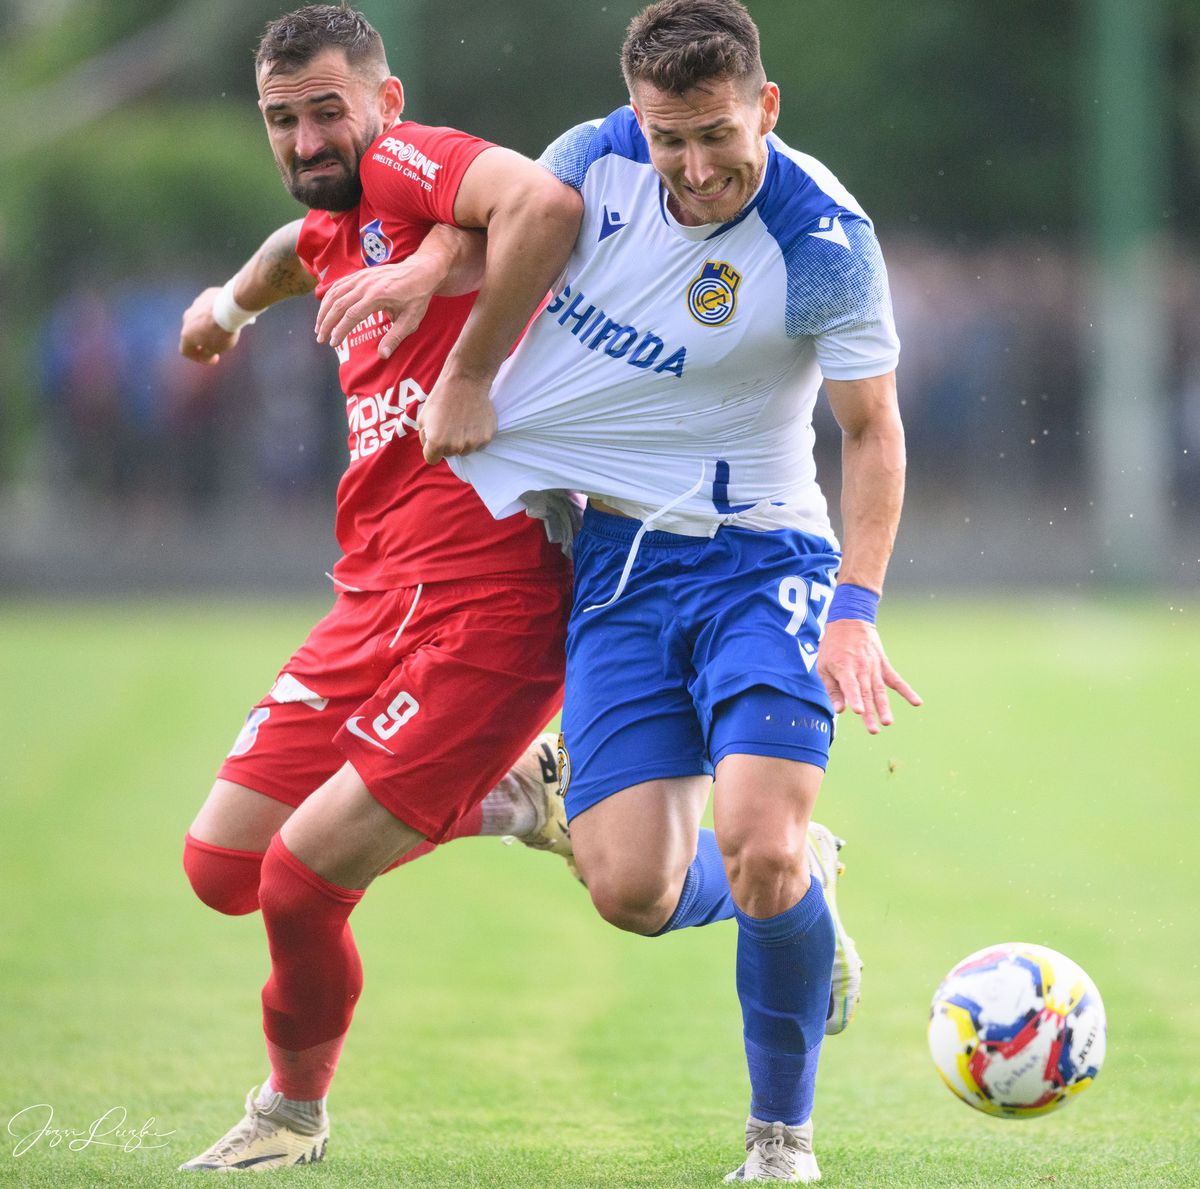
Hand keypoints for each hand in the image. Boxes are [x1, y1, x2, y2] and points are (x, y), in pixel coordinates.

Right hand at [179, 288, 238, 365]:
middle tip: (218, 343)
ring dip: (208, 325)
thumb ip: (207, 353)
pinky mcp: (205, 295)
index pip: (186, 351)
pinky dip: (215, 313)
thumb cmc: (222, 331)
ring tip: (223, 328)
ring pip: (200, 318)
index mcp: (186, 334)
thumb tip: (205, 353)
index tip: (214, 358)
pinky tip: (226, 315)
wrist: (230, 306)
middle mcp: (187, 319)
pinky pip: (208, 307)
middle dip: (203, 340)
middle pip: (192, 333)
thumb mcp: (217, 348)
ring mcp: (195, 305)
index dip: (198, 358)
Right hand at [315, 258, 440, 359]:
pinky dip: (328, 297)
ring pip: (335, 293)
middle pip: (338, 304)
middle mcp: (365, 285)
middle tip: (321, 339)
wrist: (420, 272)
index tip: (334, 343)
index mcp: (377, 296)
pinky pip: (339, 285)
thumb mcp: (411, 320)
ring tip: (319, 327)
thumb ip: (395, 338)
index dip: (340, 330)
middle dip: (326, 323)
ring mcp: (361, 278)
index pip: (352, 315)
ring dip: (324, 311)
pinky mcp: (360, 275)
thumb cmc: (417, 297)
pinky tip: (325, 310)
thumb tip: (382, 356)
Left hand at [416, 371, 496, 464]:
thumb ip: (425, 438)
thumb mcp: (422, 418)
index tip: (435, 438)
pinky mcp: (487, 438)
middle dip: (447, 444)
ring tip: (461, 421)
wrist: (466, 382)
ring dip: (462, 441)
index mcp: (436, 443)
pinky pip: (479, 444)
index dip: (431, 449)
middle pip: (449, 454)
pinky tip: (473, 420)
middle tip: (450, 424)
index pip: (432, 459)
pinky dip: (476, 436)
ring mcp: (473, 443)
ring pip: (465, 450)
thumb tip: (431, 448)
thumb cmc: (441, 398)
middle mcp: (455, 447)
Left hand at [817, 618, 921, 734]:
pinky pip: (896, 680)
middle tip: (873, 730)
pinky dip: (907, 691)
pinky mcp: (884, 665)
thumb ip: (832, 689)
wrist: (850, 622)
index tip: (858, 711)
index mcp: (844, 667)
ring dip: (884, 708)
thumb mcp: (824, 666)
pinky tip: (917, 702)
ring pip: (880, 691)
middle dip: (870, 713)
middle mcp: (861, 668)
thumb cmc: (832, 647)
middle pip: (866, 694)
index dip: (854, 698)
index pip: (850, 686)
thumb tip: (840, 710)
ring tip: (888, 722)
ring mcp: (874, 667)